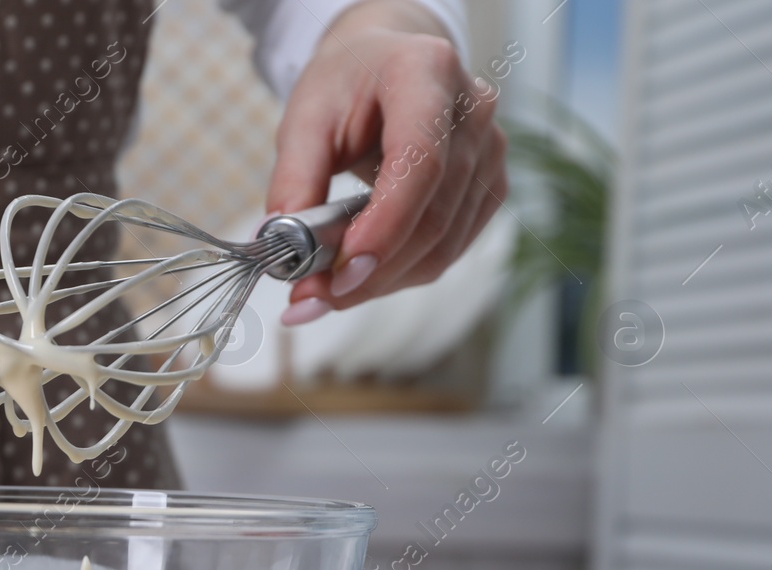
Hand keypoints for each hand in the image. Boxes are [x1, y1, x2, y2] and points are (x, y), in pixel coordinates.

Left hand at [267, 0, 507, 323]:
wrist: (383, 68)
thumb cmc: (345, 86)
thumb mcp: (304, 119)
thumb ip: (293, 180)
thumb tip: (281, 246)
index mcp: (426, 73)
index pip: (421, 163)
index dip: (385, 225)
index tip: (340, 272)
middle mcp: (472, 113)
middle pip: (432, 216)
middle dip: (369, 271)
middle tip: (309, 299)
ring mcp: (489, 154)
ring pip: (442, 246)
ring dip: (379, 282)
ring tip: (322, 293)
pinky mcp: (488, 189)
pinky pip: (448, 251)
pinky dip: (399, 274)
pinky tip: (359, 275)